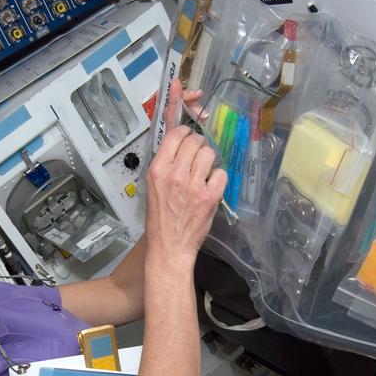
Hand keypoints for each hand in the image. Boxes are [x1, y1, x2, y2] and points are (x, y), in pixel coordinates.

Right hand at [146, 80, 226, 263]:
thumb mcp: (154, 185)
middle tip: (196, 160)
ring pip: (210, 153)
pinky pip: (221, 173)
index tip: (189, 129)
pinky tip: (210, 189)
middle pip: (195, 140)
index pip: (176, 133)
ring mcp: (193, 184)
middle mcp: (174, 173)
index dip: (186, 129)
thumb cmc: (160, 216)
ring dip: (209, 161)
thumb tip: (181, 135)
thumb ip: (167, 160)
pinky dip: (218, 179)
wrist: (169, 246)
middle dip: (199, 146)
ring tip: (203, 175)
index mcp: (158, 168)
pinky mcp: (210, 196)